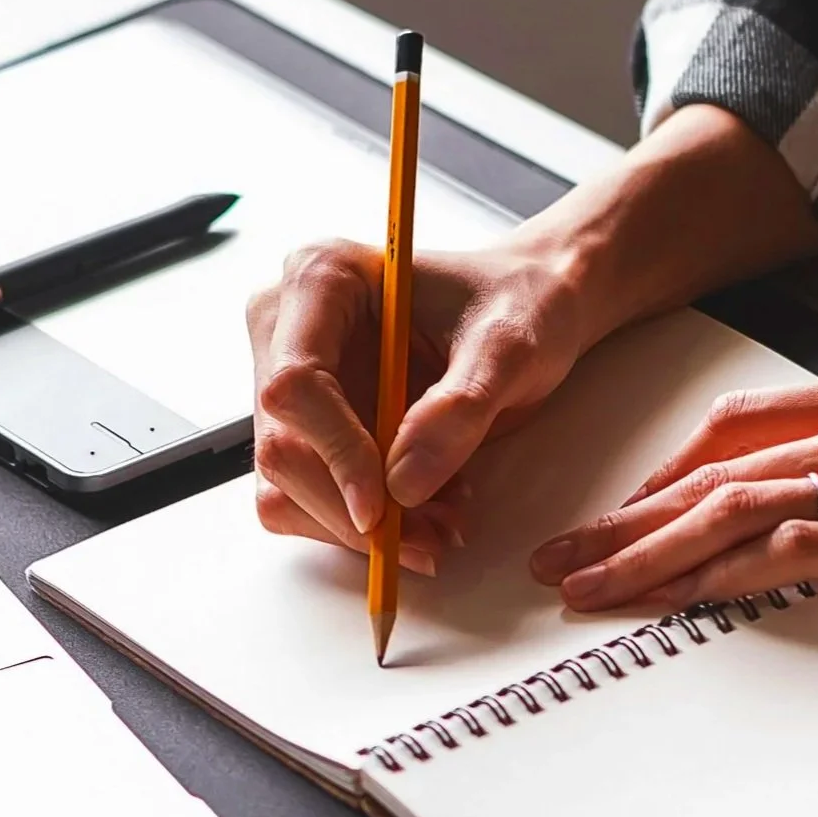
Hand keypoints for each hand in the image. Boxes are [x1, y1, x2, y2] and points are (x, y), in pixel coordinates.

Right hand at [246, 235, 587, 573]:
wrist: (535, 310)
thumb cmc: (523, 304)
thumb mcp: (510, 347)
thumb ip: (461, 407)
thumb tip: (404, 483)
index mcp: (321, 278)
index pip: (295, 383)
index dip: (334, 452)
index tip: (384, 507)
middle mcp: (289, 328)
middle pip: (282, 445)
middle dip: (352, 508)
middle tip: (430, 538)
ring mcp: (296, 382)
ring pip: (287, 484)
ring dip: (359, 526)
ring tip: (441, 524)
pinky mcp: (315, 427)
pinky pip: (311, 497)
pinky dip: (363, 523)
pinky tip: (426, 511)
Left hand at [529, 365, 817, 610]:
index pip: (746, 424)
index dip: (675, 469)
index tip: (631, 504)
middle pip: (713, 465)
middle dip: (628, 513)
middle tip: (565, 550)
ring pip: (726, 508)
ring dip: (643, 550)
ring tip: (584, 586)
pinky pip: (779, 554)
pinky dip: (713, 578)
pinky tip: (670, 602)